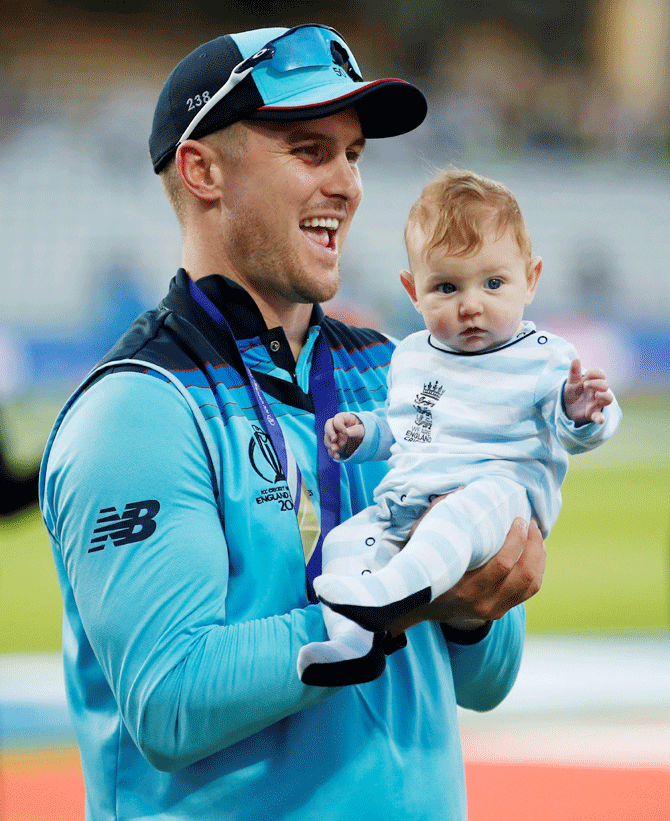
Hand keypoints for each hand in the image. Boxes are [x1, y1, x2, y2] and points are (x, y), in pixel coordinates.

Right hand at [324, 412, 363, 459]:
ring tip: (335, 450)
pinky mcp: (336, 447)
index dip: (338, 425)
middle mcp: (338, 428)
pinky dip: (332, 453)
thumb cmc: (366, 432)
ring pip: (327, 439)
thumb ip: (356, 430)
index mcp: (345, 419)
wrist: (369, 443)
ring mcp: (336, 437)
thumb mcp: (364, 430)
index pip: (337, 419)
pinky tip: (337, 456)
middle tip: (334, 439)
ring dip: (330, 444)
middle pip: (328, 427)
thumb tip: (346, 432)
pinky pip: (330, 450)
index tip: (345, 432)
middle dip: (329, 433)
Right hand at [389, 517, 545, 634]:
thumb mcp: (423, 540)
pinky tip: (534, 551)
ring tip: (535, 533)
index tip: (518, 519)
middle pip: (523, 575)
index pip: (501, 565)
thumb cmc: (423, 563)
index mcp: (461, 588)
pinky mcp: (499, 611)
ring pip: (530, 584)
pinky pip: (529, 590)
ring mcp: (491, 610)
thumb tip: (465, 491)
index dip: (516, 540)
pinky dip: (537, 568)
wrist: (417, 603)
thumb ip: (439, 514)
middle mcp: (480, 603)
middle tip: (529, 522)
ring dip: (538, 556)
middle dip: (532, 545)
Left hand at [563, 359, 613, 424]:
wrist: (568, 408)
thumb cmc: (573, 393)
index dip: (595, 373)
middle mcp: (597, 392)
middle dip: (597, 383)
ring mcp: (596, 403)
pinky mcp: (593, 414)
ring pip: (608, 398)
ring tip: (596, 395)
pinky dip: (600, 418)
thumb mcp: (571, 382)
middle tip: (585, 384)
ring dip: (604, 396)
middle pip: (605, 385)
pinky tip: (600, 420)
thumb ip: (573, 372)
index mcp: (593, 382)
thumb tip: (576, 359)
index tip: (586, 374)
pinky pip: (599, 416)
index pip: (601, 374)